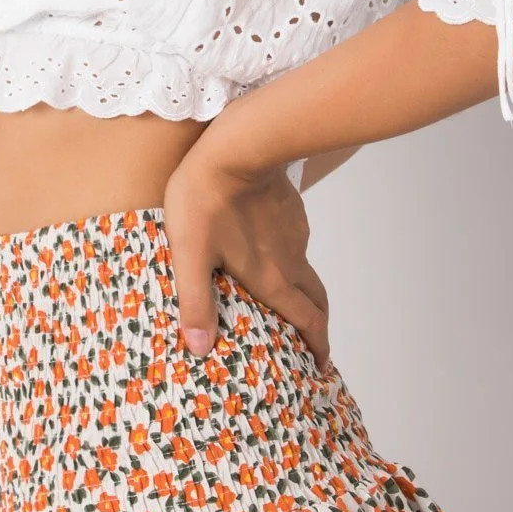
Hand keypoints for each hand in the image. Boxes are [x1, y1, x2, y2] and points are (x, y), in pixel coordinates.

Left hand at [162, 149, 331, 370]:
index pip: (308, 321)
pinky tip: (268, 252)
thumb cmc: (206, 201)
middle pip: (317, 300)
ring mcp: (295, 234)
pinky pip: (295, 243)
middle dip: (319, 325)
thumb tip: (199, 348)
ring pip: (304, 270)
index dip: (319, 347)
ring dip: (301, 290)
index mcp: (272, 279)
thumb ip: (195, 302)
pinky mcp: (291, 210)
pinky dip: (290, 258)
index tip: (323, 365)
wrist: (237, 146)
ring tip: (281, 298)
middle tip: (313, 341)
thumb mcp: (189, 256)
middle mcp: (291, 261)